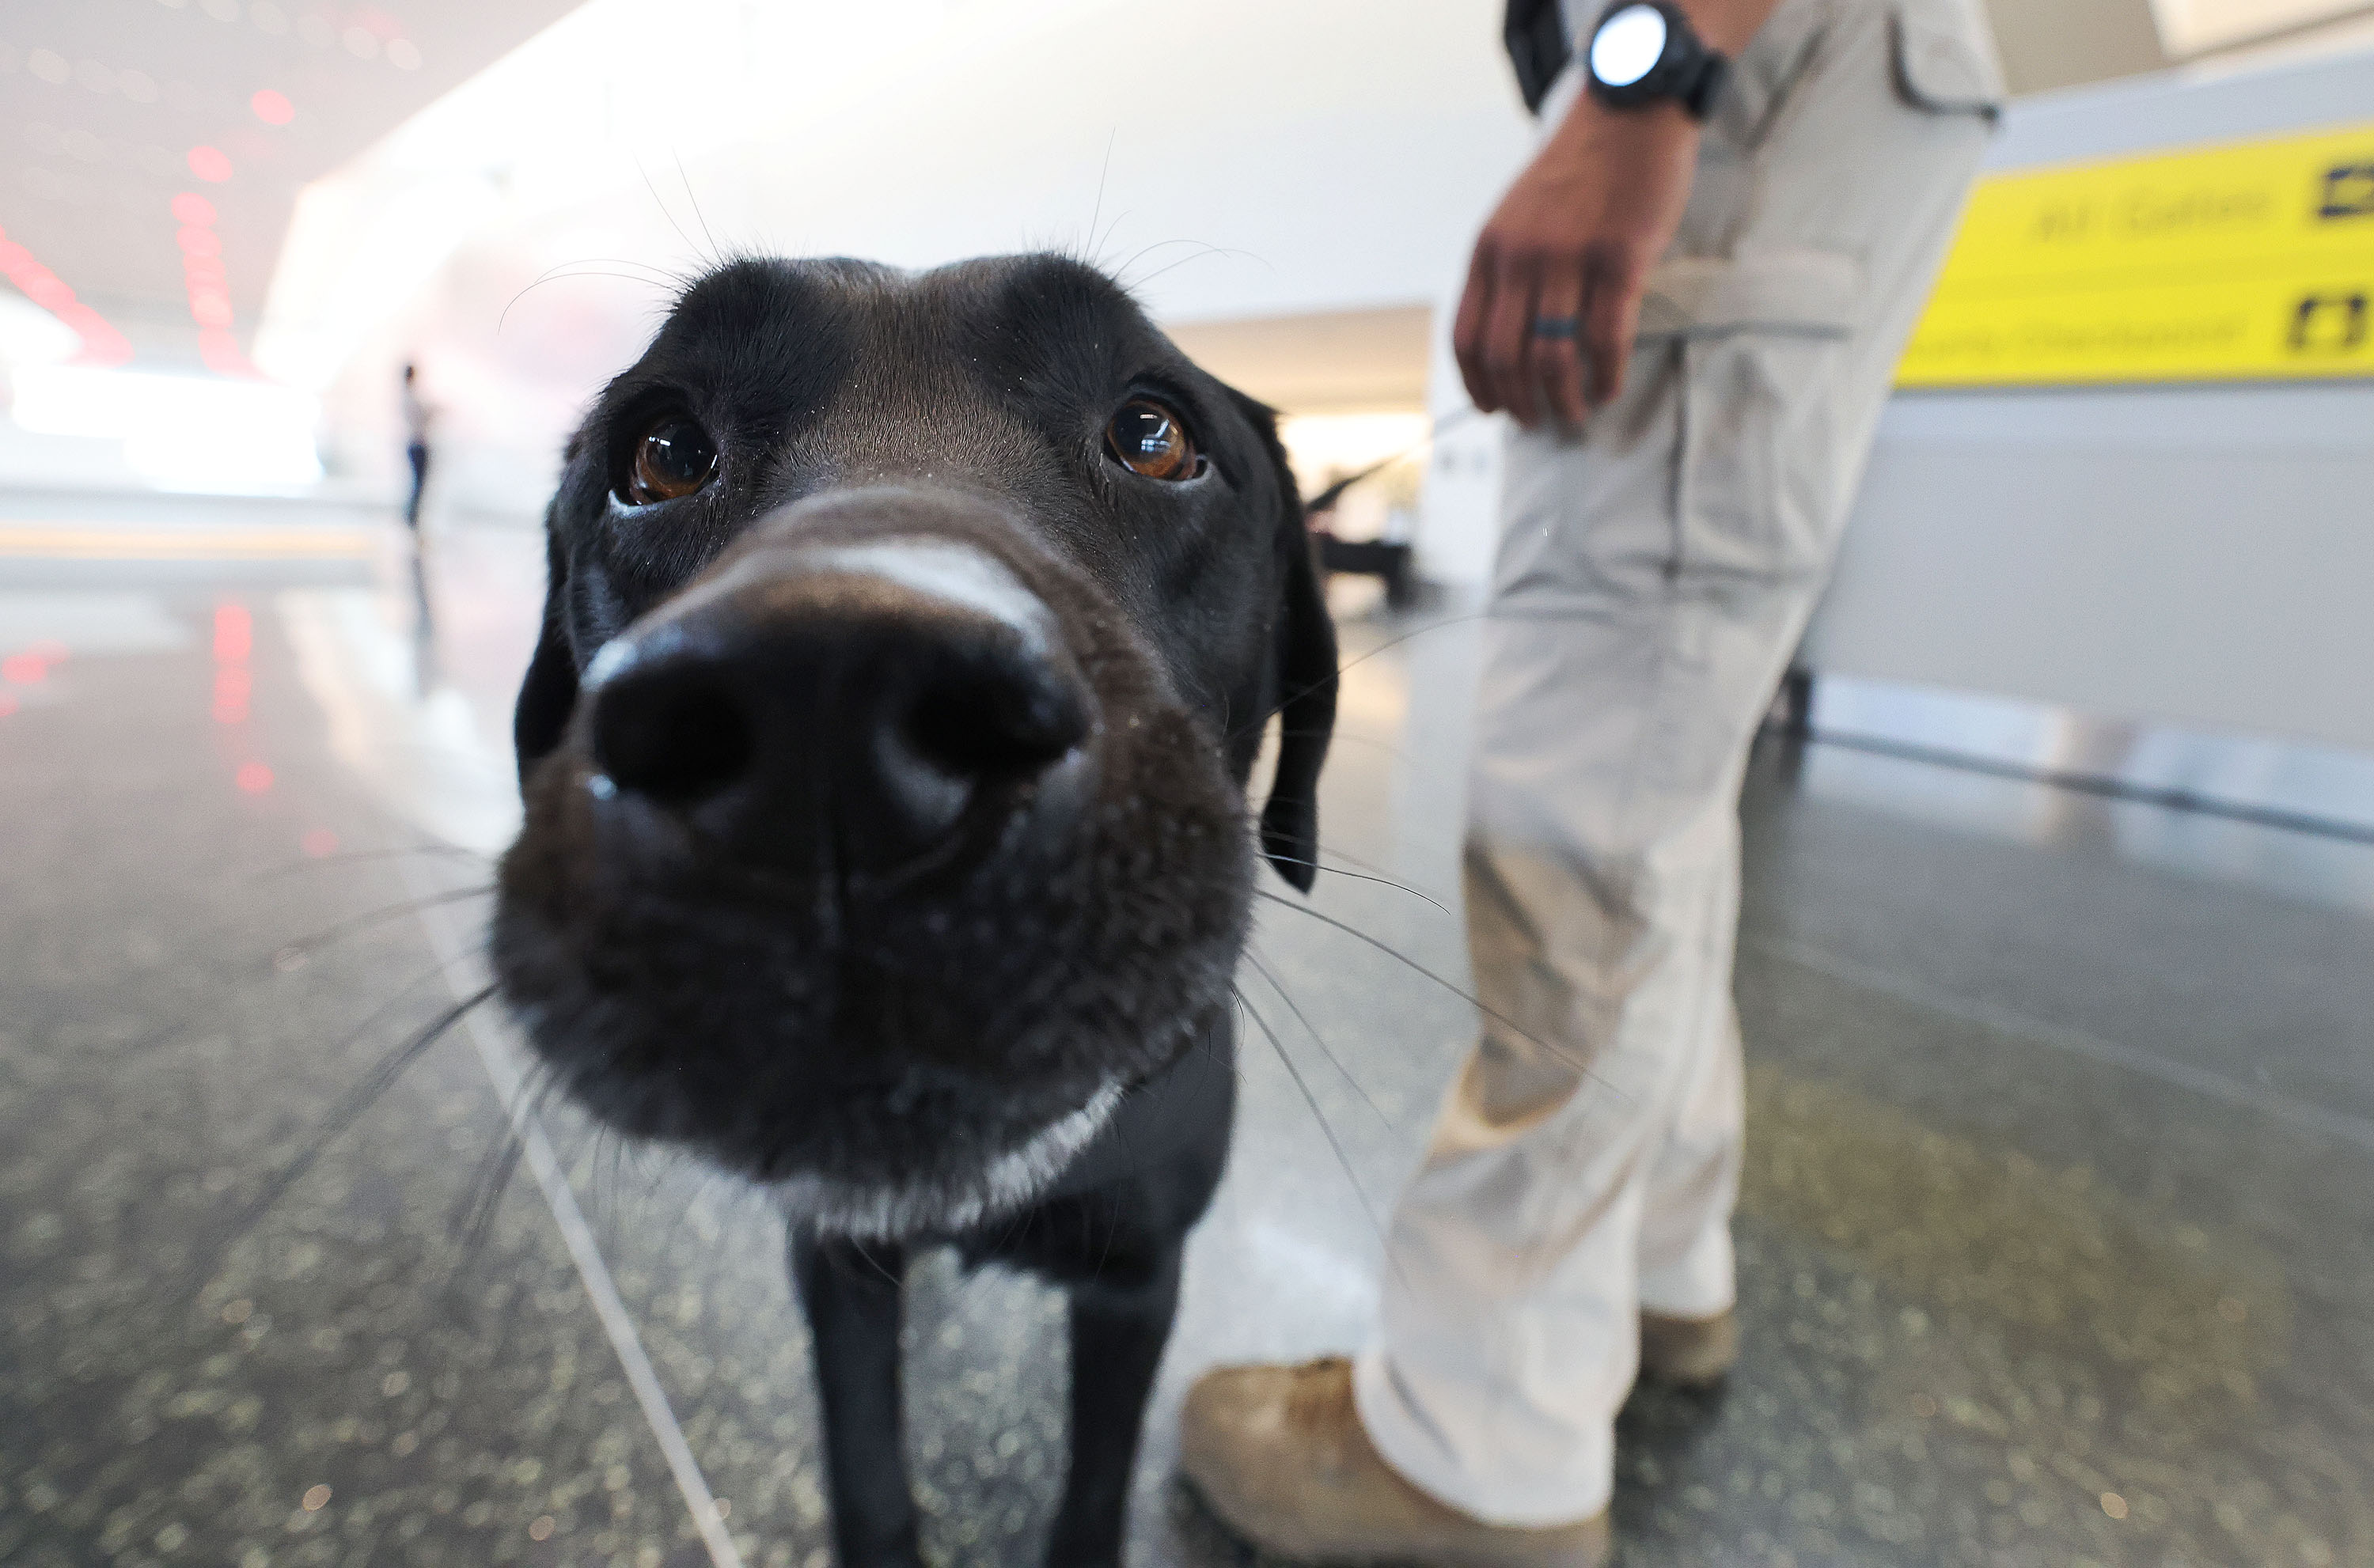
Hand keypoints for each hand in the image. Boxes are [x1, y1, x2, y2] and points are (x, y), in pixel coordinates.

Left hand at [1455, 98, 1701, 428]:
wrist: (1629, 111)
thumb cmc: (1579, 170)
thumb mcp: (1519, 215)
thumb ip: (1508, 268)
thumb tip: (1507, 337)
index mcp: (1489, 250)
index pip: (1466, 338)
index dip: (1477, 385)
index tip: (1493, 410)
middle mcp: (1519, 257)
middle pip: (1505, 358)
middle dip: (1520, 403)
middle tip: (1540, 423)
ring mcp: (1568, 258)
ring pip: (1552, 356)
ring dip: (1563, 398)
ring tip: (1577, 414)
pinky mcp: (1619, 258)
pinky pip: (1605, 338)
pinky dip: (1606, 375)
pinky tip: (1609, 388)